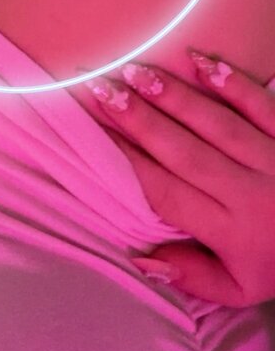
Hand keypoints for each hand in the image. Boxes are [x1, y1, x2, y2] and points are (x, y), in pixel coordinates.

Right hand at [72, 48, 274, 307]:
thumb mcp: (240, 290)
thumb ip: (192, 276)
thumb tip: (141, 257)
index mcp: (231, 231)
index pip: (165, 191)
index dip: (126, 160)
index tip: (92, 134)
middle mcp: (250, 192)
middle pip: (183, 151)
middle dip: (138, 119)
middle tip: (101, 90)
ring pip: (217, 124)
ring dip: (175, 97)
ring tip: (135, 71)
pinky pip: (262, 104)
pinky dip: (233, 83)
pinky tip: (201, 60)